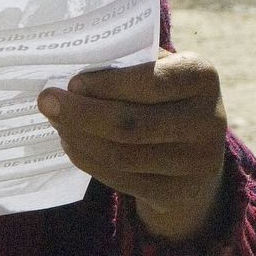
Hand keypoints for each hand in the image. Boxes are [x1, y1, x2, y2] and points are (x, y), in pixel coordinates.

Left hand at [37, 49, 227, 241]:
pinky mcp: (177, 192)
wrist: (198, 152)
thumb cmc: (167, 96)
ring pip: (122, 155)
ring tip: (57, 122)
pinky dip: (89, 161)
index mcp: (203, 77)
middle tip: (47, 101)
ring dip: (80, 138)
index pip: (152, 82)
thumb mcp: (162, 69)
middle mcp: (209, 120)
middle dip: (82, 114)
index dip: (108, 85)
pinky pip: (121, 179)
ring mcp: (196, 162)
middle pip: (132, 124)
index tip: (72, 82)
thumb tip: (75, 63)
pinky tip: (72, 144)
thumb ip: (130, 63)